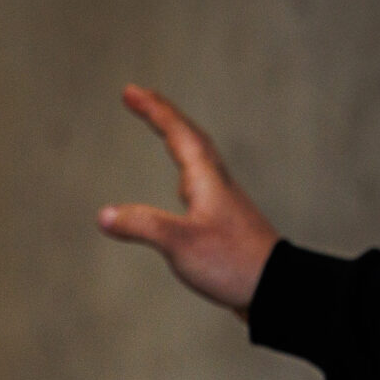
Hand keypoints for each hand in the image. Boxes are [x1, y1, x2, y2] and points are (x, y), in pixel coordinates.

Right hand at [96, 85, 279, 317]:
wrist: (275, 287)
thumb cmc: (232, 263)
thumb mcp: (180, 244)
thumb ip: (142, 226)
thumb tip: (104, 215)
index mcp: (206, 179)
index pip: (178, 133)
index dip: (153, 111)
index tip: (130, 92)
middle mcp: (216, 182)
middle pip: (189, 137)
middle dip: (163, 115)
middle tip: (139, 98)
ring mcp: (222, 200)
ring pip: (197, 157)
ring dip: (177, 136)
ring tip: (160, 127)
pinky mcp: (225, 220)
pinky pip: (200, 180)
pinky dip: (185, 167)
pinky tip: (183, 183)